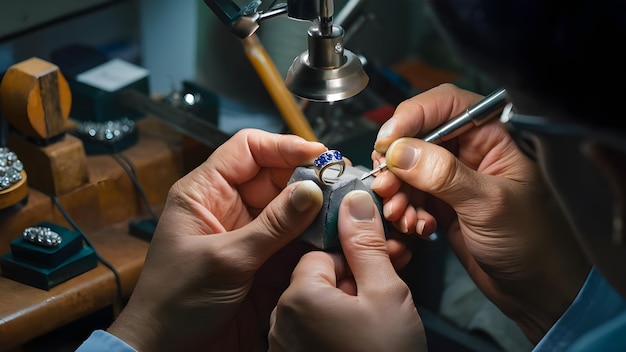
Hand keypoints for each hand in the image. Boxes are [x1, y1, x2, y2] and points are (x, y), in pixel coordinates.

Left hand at [107, 129, 327, 350]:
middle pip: (277, 178)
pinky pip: (297, 243)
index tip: (318, 155)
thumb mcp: (225, 259)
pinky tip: (338, 240)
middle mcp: (231, 209)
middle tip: (343, 184)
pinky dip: (317, 241)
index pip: (248, 150)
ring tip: (347, 211)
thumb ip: (272, 226)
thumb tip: (311, 190)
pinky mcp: (266, 264)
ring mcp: (251, 236)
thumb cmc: (175, 303)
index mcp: (206, 194)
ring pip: (292, 211)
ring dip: (318, 211)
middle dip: (309, 179)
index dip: (283, 146)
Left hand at [268, 190, 426, 350]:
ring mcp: (286, 345)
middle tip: (387, 293)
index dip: (355, 257)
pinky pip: (313, 330)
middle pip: (319, 280)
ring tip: (381, 319)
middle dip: (354, 281)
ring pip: (319, 307)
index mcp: (299, 297)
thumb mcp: (385, 294)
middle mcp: (282, 320)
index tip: (380, 262)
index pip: (321, 254)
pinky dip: (337, 327)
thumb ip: (366, 244)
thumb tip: (355, 200)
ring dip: (348, 305)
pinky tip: (364, 334)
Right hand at [370, 83, 590, 342]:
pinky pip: (410, 198)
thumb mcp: (489, 205)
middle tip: (386, 185)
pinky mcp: (441, 206)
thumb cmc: (532, 243)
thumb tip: (400, 150)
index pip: (446, 105)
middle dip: (397, 162)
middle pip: (418, 137)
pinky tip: (416, 227)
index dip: (413, 116)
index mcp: (491, 139)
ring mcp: (452, 181)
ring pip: (408, 170)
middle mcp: (469, 153)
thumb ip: (444, 175)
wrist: (536, 291)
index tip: (388, 141)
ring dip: (397, 192)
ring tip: (400, 214)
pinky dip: (406, 211)